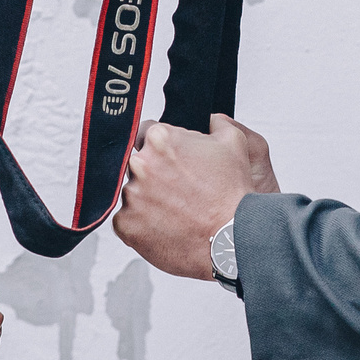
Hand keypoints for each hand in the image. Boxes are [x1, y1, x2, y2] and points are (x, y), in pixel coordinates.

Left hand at [112, 114, 279, 280]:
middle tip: (175, 188)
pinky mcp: (125, 225)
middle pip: (135, 163)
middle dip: (152, 173)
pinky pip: (126, 220)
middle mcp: (139, 165)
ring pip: (131, 193)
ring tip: (174, 211)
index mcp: (159, 140)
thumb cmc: (232, 194)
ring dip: (147, 199)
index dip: (158, 147)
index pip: (144, 133)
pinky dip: (142, 224)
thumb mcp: (234, 143)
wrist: (230, 240)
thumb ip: (217, 123)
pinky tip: (165, 226)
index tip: (167, 160)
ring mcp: (130, 196)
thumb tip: (211, 119)